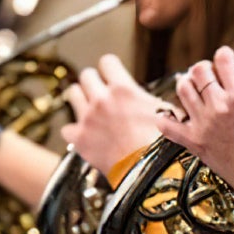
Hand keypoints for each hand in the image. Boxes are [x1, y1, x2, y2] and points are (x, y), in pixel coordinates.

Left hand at [61, 53, 179, 173]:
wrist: (149, 172)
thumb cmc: (161, 144)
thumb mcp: (165, 112)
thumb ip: (152, 99)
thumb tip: (158, 95)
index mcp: (123, 89)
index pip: (107, 62)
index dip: (111, 67)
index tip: (112, 73)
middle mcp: (101, 99)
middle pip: (86, 75)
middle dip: (94, 81)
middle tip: (100, 91)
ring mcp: (87, 118)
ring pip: (72, 94)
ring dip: (81, 99)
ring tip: (90, 108)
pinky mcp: (78, 138)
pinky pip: (67, 128)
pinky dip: (75, 131)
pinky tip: (85, 134)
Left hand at [156, 46, 233, 199]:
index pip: (222, 59)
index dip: (224, 54)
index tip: (226, 59)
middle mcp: (219, 106)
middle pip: (198, 70)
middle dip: (204, 69)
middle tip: (209, 76)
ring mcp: (204, 124)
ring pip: (182, 89)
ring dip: (187, 85)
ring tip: (193, 89)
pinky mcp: (195, 142)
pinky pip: (168, 125)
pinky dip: (166, 117)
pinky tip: (173, 114)